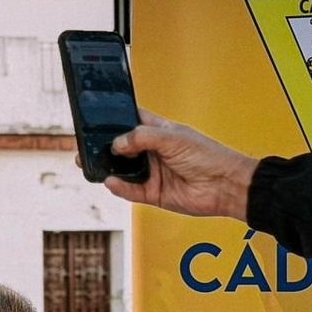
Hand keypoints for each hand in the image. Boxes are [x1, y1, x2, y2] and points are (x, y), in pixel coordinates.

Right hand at [96, 109, 258, 219]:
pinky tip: (111, 180)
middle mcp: (153, 151)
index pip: (131, 121)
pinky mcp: (153, 193)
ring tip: (91, 163)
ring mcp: (152, 172)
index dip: (115, 119)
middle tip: (85, 145)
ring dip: (108, 167)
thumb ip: (142, 137)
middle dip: (104, 147)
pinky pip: (130, 190)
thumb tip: (117, 143)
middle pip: (121, 147)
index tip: (95, 119)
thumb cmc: (207, 156)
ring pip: (122, 170)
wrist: (225, 186)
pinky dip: (119, 187)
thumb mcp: (173, 138)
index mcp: (158, 131)